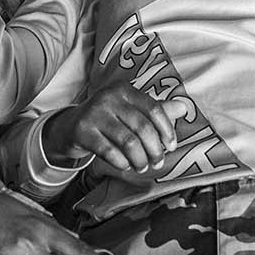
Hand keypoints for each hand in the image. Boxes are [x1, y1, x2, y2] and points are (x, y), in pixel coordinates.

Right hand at [43, 85, 188, 173]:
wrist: (70, 126)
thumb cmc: (107, 118)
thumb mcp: (130, 110)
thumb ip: (157, 110)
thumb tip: (184, 108)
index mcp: (125, 89)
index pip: (154, 109)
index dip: (167, 130)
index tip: (171, 147)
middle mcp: (109, 97)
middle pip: (143, 127)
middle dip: (155, 149)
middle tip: (158, 162)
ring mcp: (94, 113)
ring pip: (128, 142)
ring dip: (140, 159)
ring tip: (142, 166)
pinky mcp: (82, 130)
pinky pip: (109, 151)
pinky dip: (121, 162)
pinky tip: (125, 165)